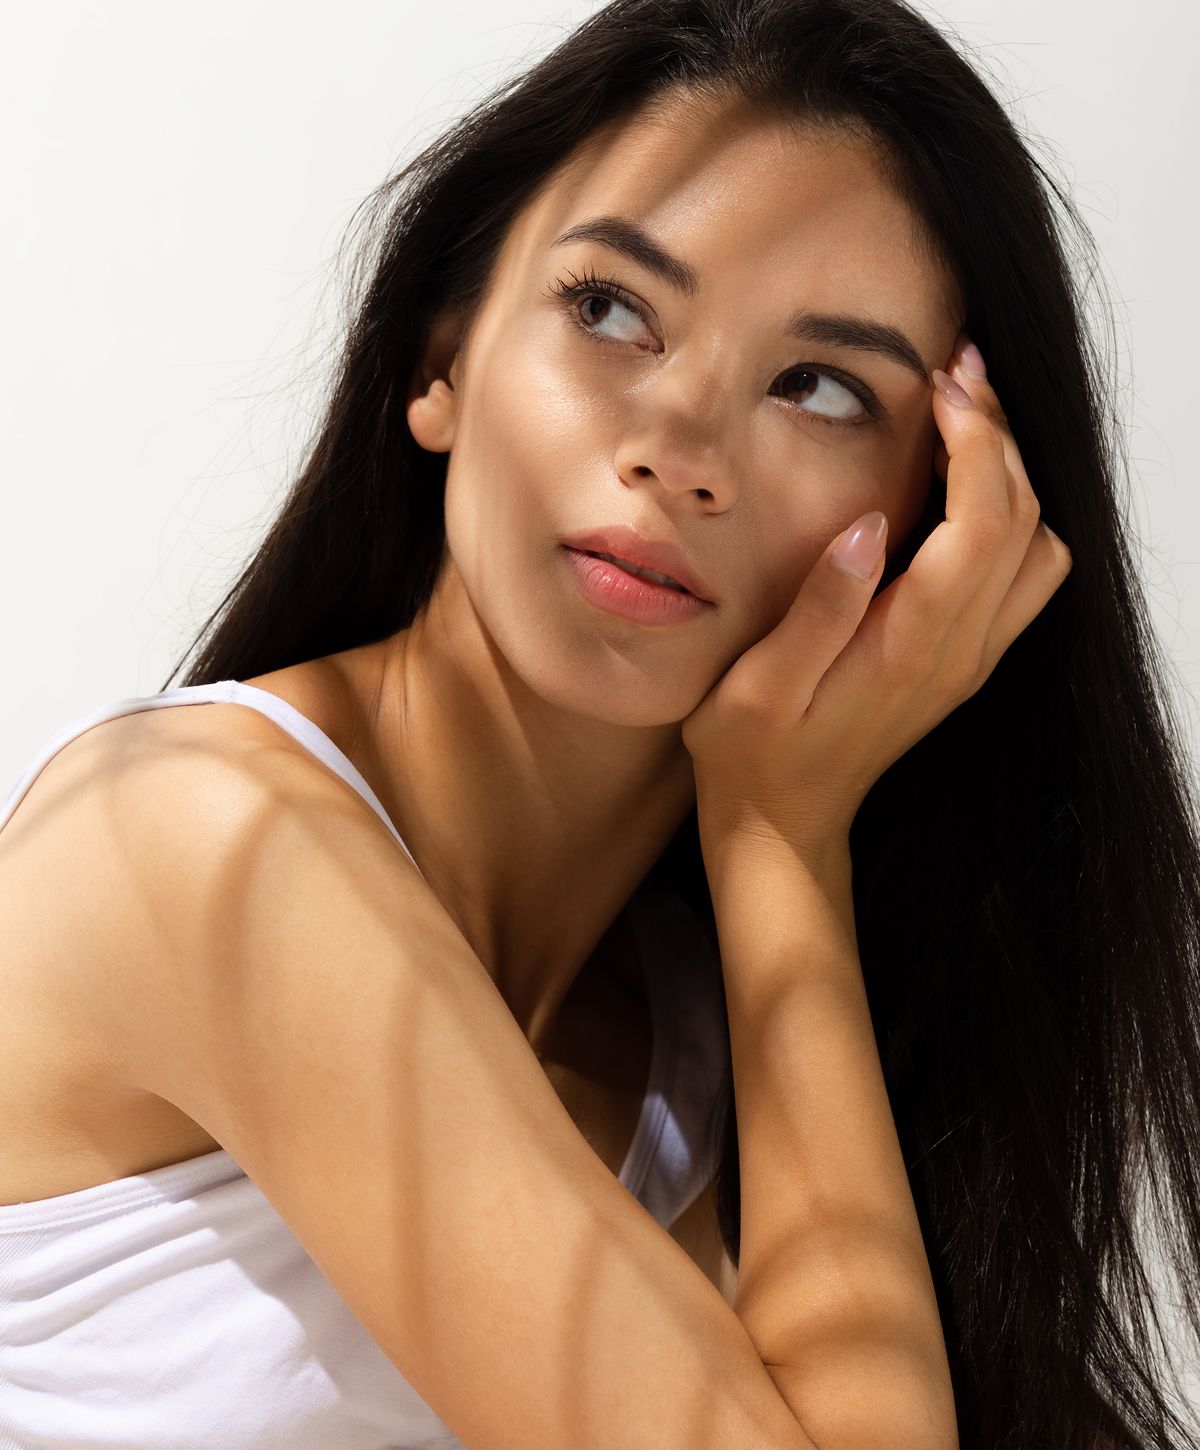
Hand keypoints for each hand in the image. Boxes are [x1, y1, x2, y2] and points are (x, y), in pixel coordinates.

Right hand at [680, 333, 1073, 857]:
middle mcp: (959, 650)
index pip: (984, 523)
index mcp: (912, 646)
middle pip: (1024, 521)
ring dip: (1012, 477)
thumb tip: (871, 526)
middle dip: (998, 436)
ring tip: (958, 424)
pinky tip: (959, 490)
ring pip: (1038, 549)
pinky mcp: (963, 661)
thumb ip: (821, 608)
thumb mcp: (760, 685)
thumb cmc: (754, 755)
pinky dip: (1009, 516)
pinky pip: (1021, 576)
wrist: (783, 824)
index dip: (976, 441)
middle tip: (953, 376)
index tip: (943, 385)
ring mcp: (969, 659)